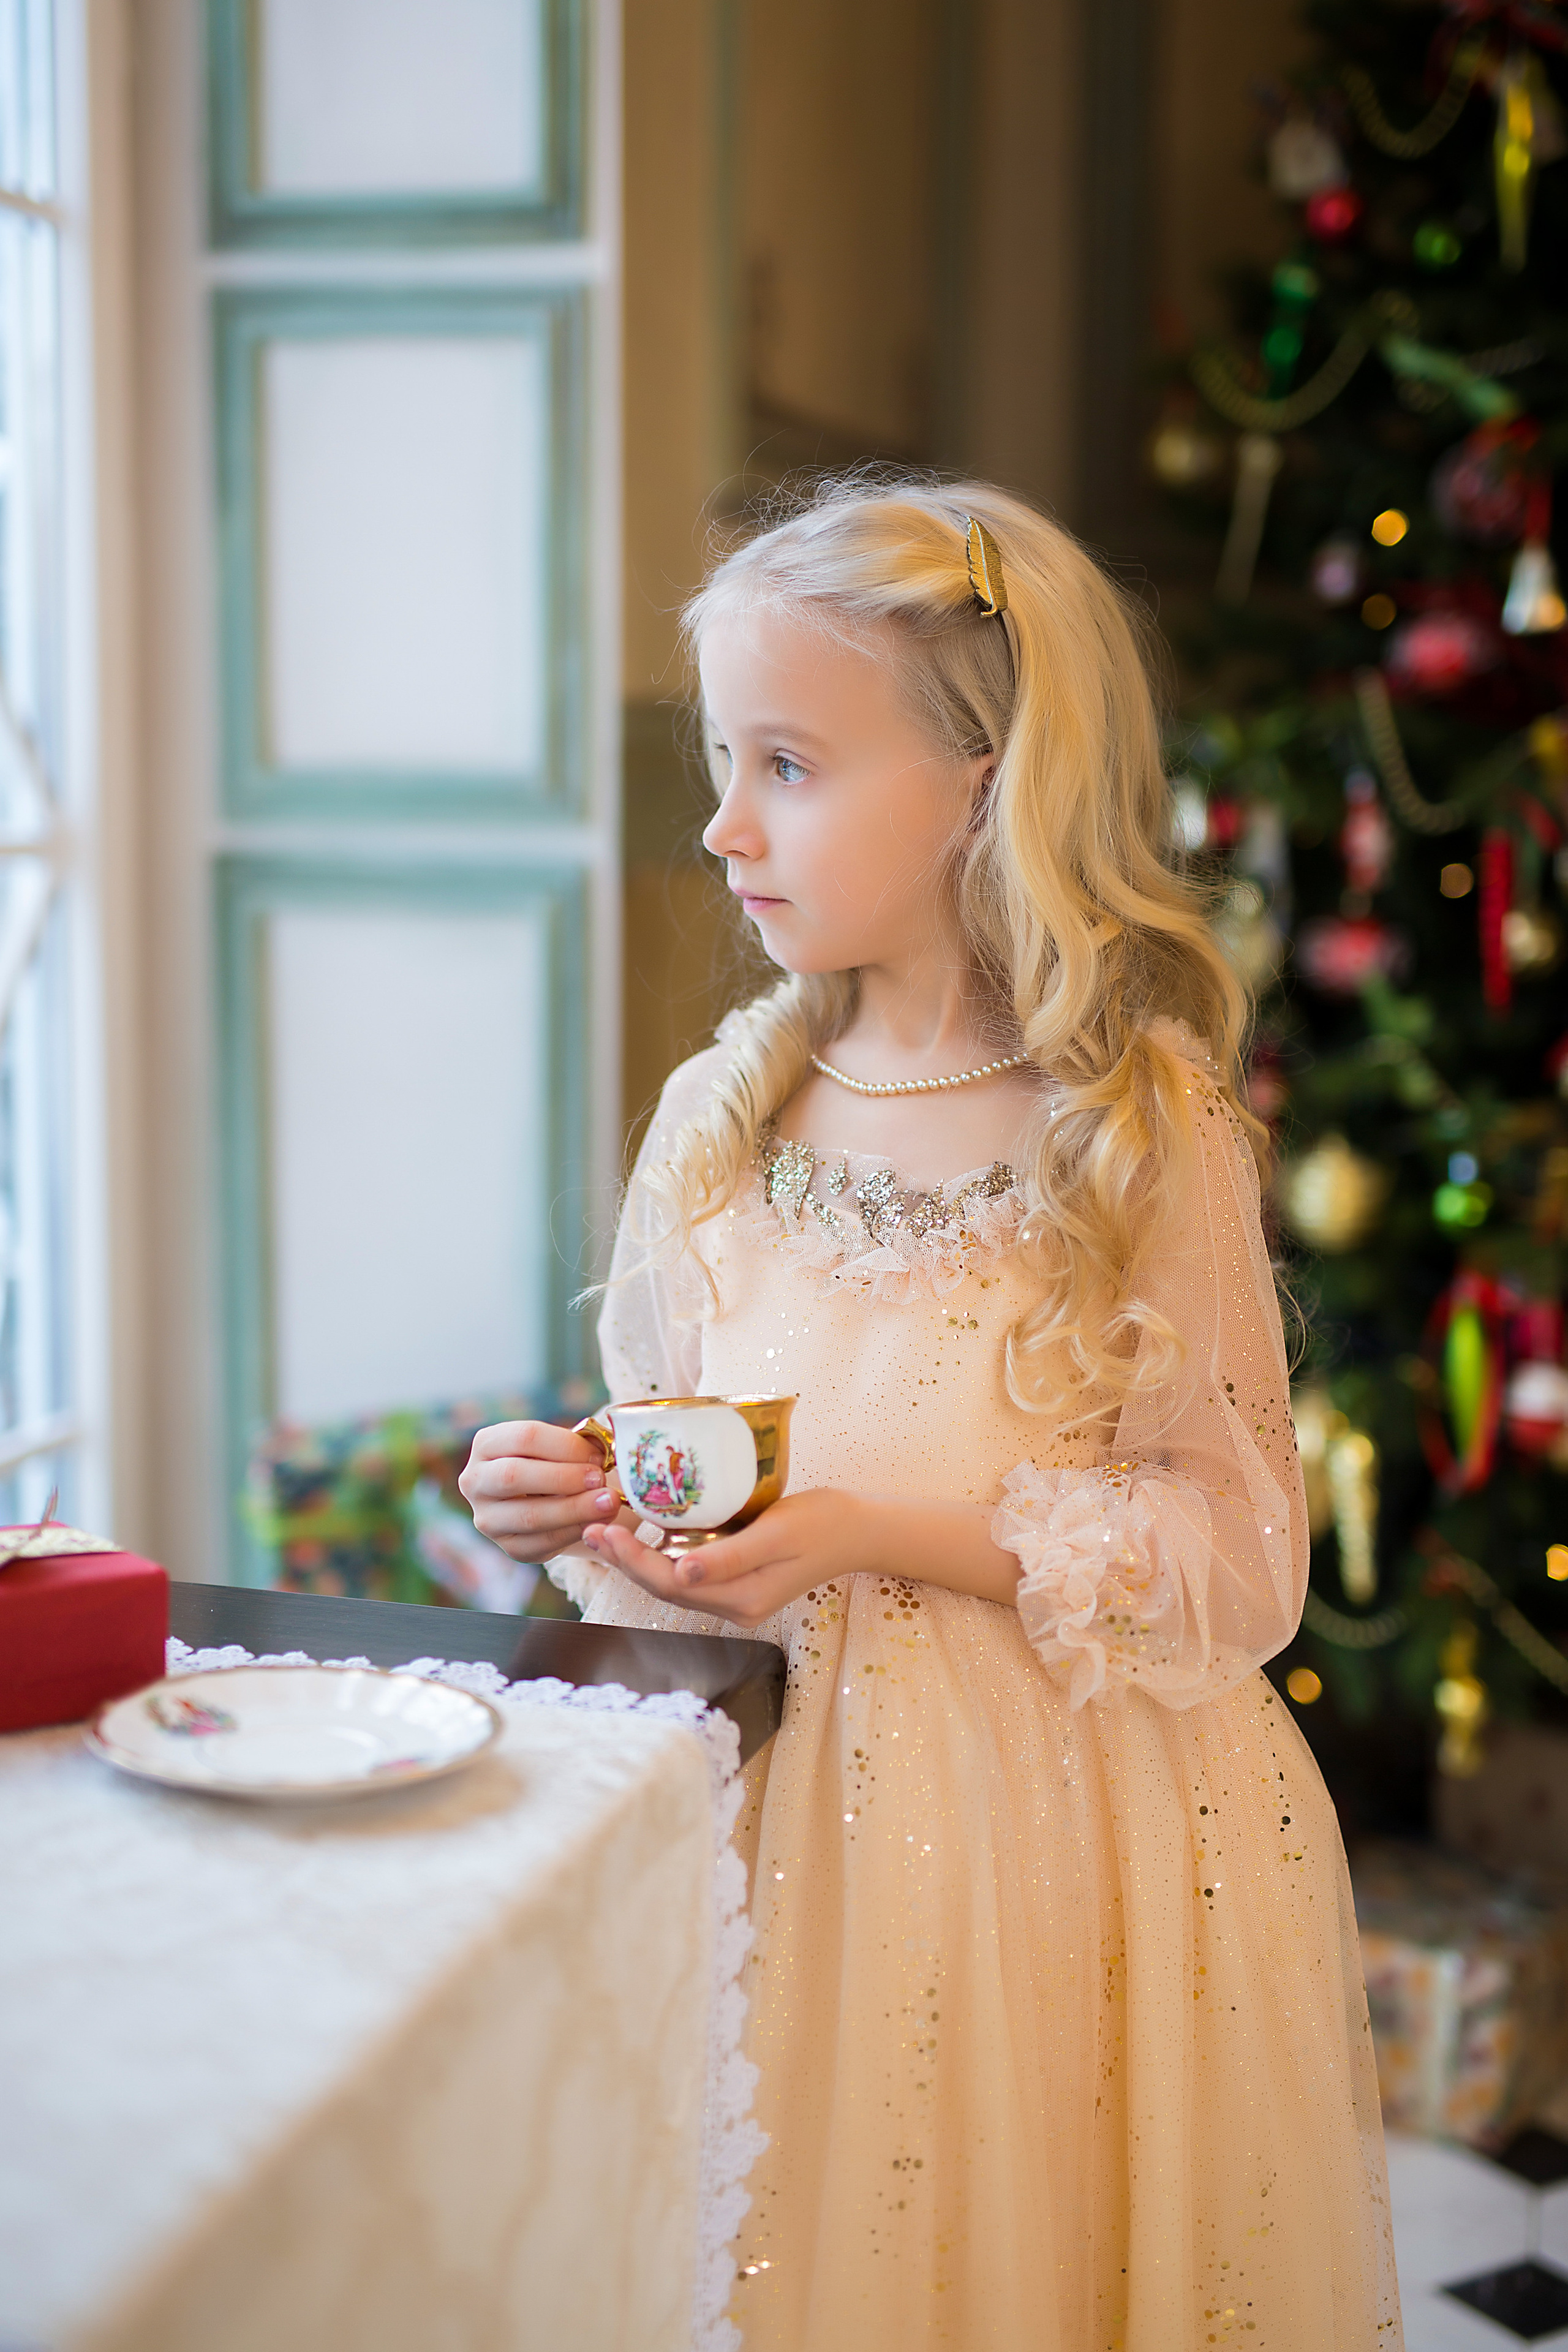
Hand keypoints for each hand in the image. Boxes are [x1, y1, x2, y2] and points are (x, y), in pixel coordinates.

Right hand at [458, 1420, 626, 1563]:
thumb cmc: (554, 1462)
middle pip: (514, 1476)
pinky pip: (542, 1543)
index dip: (565, 1445)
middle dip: (564, 1477)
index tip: (598, 1455)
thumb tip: (605, 1453)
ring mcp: (488, 1518)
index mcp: (486, 1444)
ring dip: (574, 1509)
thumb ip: (577, 1446)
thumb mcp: (559, 1446)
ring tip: (608, 1502)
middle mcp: (476, 1481)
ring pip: (529, 1516)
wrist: (547, 1498)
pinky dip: (574, 1532)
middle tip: (600, 1478)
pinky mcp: (509, 1547)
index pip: (524, 1437)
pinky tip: (598, 1523)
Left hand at [582, 1489, 879, 1628]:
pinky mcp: (738, 1582)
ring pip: (673, 1583)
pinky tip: (644, 1537)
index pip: (670, 1584)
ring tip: (605, 1533)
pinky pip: (689, 1575)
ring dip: (637, 1560)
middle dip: (624, 1561)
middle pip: (664, 1587)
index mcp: (741, 1598)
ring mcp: (736, 1597)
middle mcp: (733, 1605)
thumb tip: (680, 1574)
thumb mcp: (776, 1534)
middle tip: (591, 1529)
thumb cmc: (822, 1524)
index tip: (604, 1531)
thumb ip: (729, 1557)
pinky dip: (660, 1557)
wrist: (858, 1531)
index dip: (632, 1560)